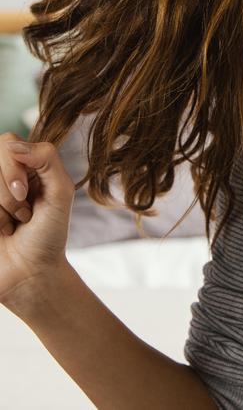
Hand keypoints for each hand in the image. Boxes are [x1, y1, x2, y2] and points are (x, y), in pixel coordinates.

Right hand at [0, 131, 74, 307]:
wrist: (29, 275)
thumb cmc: (48, 235)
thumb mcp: (60, 193)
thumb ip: (46, 160)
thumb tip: (13, 144)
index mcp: (26, 165)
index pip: (6, 143)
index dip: (12, 167)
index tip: (25, 195)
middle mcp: (3, 175)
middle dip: (6, 192)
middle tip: (22, 214)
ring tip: (11, 223)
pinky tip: (1, 230)